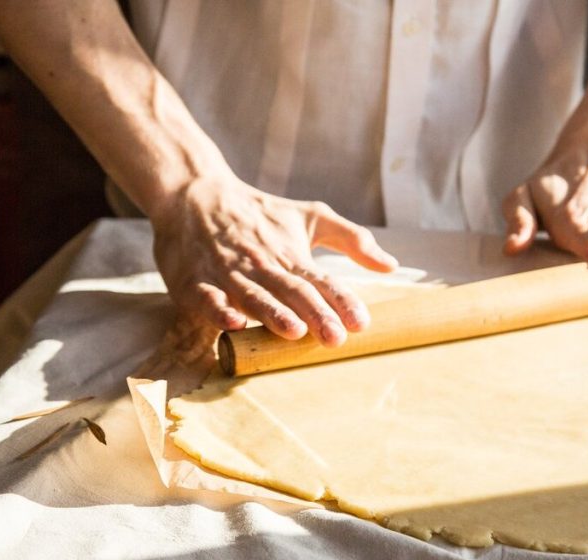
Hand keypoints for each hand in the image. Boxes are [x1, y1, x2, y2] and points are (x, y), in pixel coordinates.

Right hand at [150, 174, 397, 346]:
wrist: (196, 193)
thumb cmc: (261, 214)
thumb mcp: (311, 216)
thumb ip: (352, 239)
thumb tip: (391, 265)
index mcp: (292, 256)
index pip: (322, 282)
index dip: (341, 302)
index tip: (361, 323)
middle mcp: (264, 265)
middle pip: (292, 292)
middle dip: (314, 315)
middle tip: (335, 338)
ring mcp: (229, 274)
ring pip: (254, 296)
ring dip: (272, 314)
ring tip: (294, 332)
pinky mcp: (196, 281)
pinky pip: (207, 298)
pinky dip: (218, 310)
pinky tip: (233, 323)